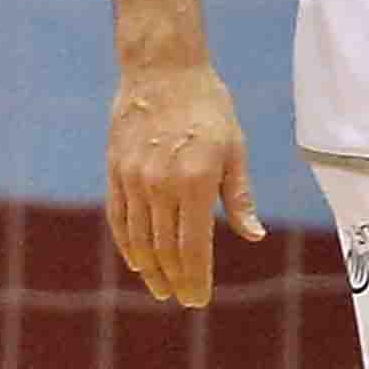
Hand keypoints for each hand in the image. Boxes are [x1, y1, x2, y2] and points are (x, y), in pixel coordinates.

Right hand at [106, 61, 263, 308]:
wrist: (162, 68)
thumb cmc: (207, 106)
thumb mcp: (234, 149)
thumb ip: (239, 197)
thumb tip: (253, 236)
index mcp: (194, 182)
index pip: (193, 248)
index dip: (196, 279)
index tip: (199, 299)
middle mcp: (159, 186)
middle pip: (164, 250)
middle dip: (175, 280)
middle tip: (184, 299)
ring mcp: (133, 179)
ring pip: (138, 240)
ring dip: (150, 270)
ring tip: (161, 288)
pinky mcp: (115, 171)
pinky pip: (119, 217)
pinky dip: (127, 244)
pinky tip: (136, 261)